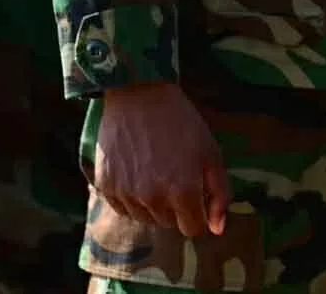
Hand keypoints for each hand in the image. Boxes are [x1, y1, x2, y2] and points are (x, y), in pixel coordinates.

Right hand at [93, 84, 228, 238]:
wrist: (140, 96)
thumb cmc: (181, 123)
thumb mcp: (211, 153)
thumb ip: (220, 194)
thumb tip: (217, 229)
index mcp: (183, 191)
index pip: (193, 229)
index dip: (199, 214)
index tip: (197, 196)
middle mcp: (153, 199)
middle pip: (169, 224)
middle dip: (177, 207)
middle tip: (177, 175)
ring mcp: (126, 194)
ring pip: (145, 218)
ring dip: (154, 205)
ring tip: (157, 171)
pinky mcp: (106, 187)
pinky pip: (123, 208)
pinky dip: (132, 199)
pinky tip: (137, 172)